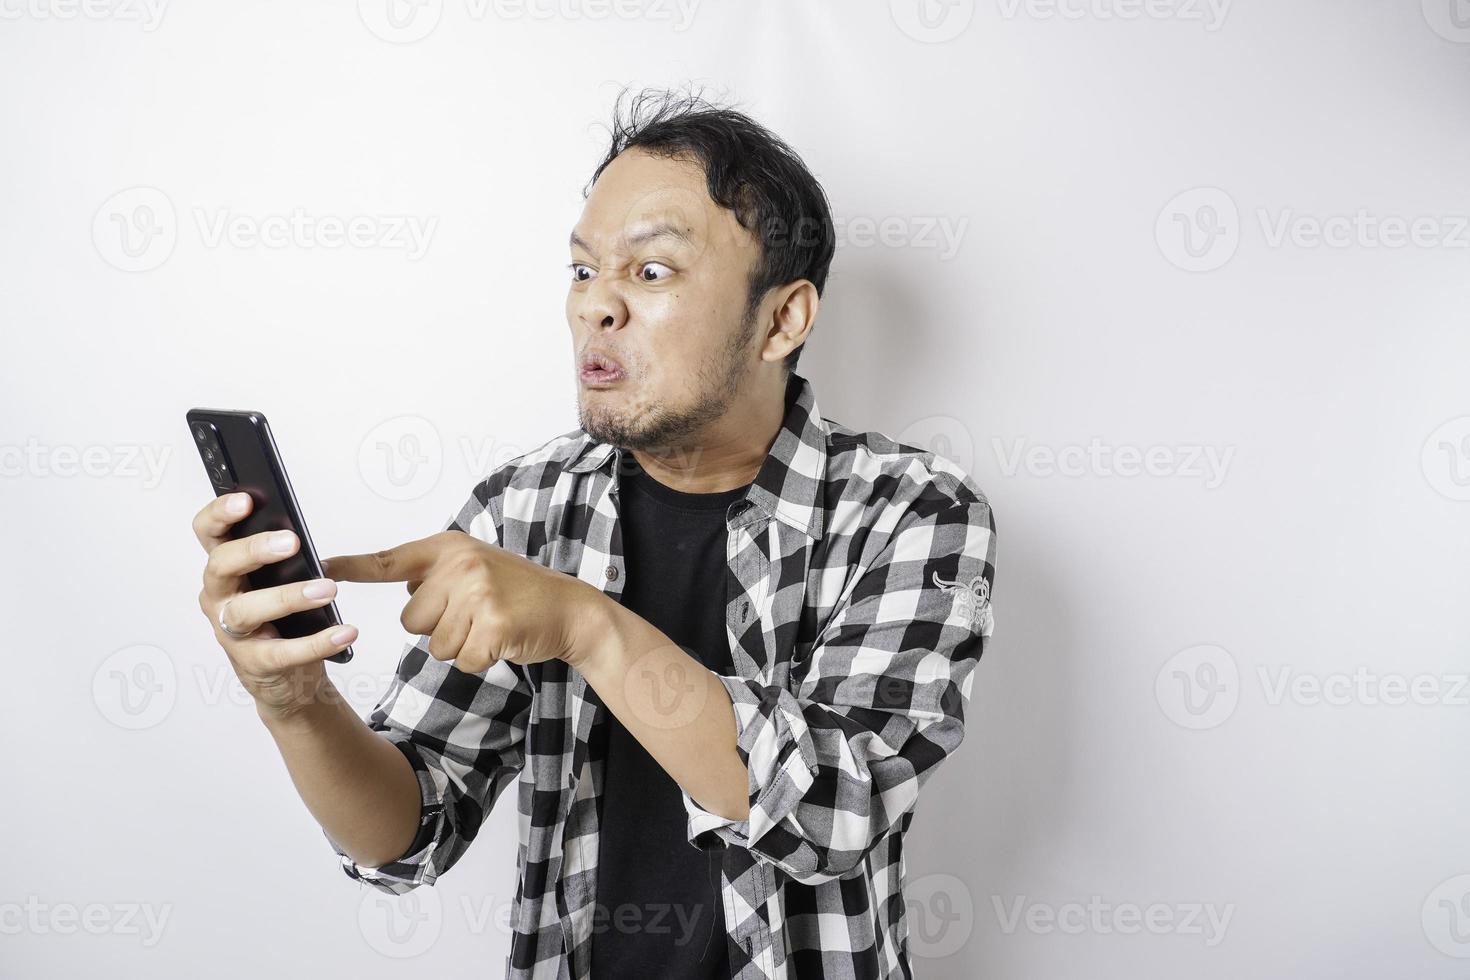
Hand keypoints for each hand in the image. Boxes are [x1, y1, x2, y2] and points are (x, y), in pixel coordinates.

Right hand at [193, 492, 357, 719]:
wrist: (285, 676)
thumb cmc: (280, 617)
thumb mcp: (278, 580)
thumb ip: (282, 557)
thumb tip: (299, 532)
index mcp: (225, 568)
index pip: (208, 534)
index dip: (219, 515)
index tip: (246, 501)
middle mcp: (219, 597)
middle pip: (221, 566)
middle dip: (253, 550)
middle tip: (291, 542)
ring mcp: (231, 631)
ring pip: (246, 610)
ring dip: (288, 596)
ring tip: (327, 590)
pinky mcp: (254, 662)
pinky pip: (282, 652)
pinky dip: (316, 642)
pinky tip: (343, 632)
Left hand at [322, 530, 605, 671]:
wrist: (570, 609)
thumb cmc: (519, 593)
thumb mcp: (476, 568)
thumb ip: (438, 576)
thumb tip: (407, 597)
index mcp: (450, 548)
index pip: (390, 561)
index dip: (352, 567)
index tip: (320, 568)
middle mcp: (460, 565)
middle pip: (411, 620)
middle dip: (439, 627)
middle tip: (477, 613)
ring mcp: (478, 593)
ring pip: (435, 644)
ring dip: (460, 645)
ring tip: (491, 625)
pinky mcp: (492, 625)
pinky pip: (461, 660)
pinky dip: (480, 659)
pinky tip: (502, 640)